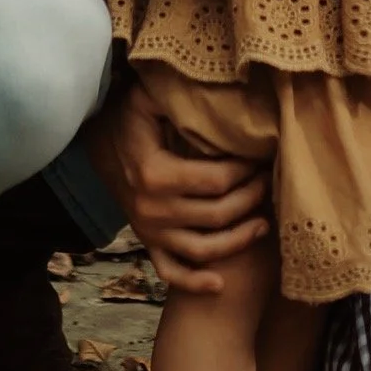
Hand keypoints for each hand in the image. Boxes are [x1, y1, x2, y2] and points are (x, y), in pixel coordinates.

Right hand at [84, 79, 270, 293]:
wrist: (101, 148)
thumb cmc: (133, 119)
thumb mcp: (148, 98)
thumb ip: (176, 95)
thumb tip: (212, 87)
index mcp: (154, 174)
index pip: (214, 181)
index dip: (244, 172)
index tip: (261, 157)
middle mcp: (152, 209)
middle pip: (215, 216)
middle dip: (250, 200)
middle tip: (268, 182)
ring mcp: (150, 231)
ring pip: (202, 250)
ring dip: (238, 241)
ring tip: (265, 223)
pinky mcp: (148, 244)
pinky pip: (171, 273)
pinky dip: (194, 283)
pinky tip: (221, 283)